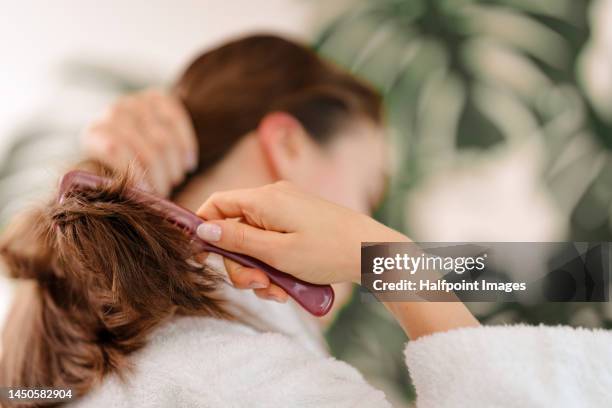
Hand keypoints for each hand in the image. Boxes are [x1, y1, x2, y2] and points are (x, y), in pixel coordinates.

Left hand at [81, 89, 197, 195]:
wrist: (135, 136)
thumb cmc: (124, 167)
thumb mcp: (113, 176)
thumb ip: (119, 185)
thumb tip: (135, 204)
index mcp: (95, 133)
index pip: (116, 150)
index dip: (136, 175)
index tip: (148, 194)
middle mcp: (114, 111)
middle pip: (146, 148)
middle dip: (160, 176)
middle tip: (165, 191)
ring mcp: (137, 101)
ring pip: (164, 139)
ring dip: (174, 166)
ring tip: (175, 178)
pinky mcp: (159, 97)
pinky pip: (178, 121)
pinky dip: (186, 146)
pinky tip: (189, 164)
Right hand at [196, 182, 478, 337]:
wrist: (372, 252)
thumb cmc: (327, 251)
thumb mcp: (276, 252)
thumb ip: (237, 239)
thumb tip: (203, 229)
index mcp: (264, 200)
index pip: (217, 203)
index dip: (204, 228)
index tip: (204, 257)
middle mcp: (274, 199)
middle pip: (236, 229)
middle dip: (240, 262)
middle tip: (257, 285)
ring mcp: (288, 210)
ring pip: (255, 241)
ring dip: (260, 269)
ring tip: (278, 291)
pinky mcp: (300, 222)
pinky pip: (274, 242)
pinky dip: (275, 264)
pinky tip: (288, 286)